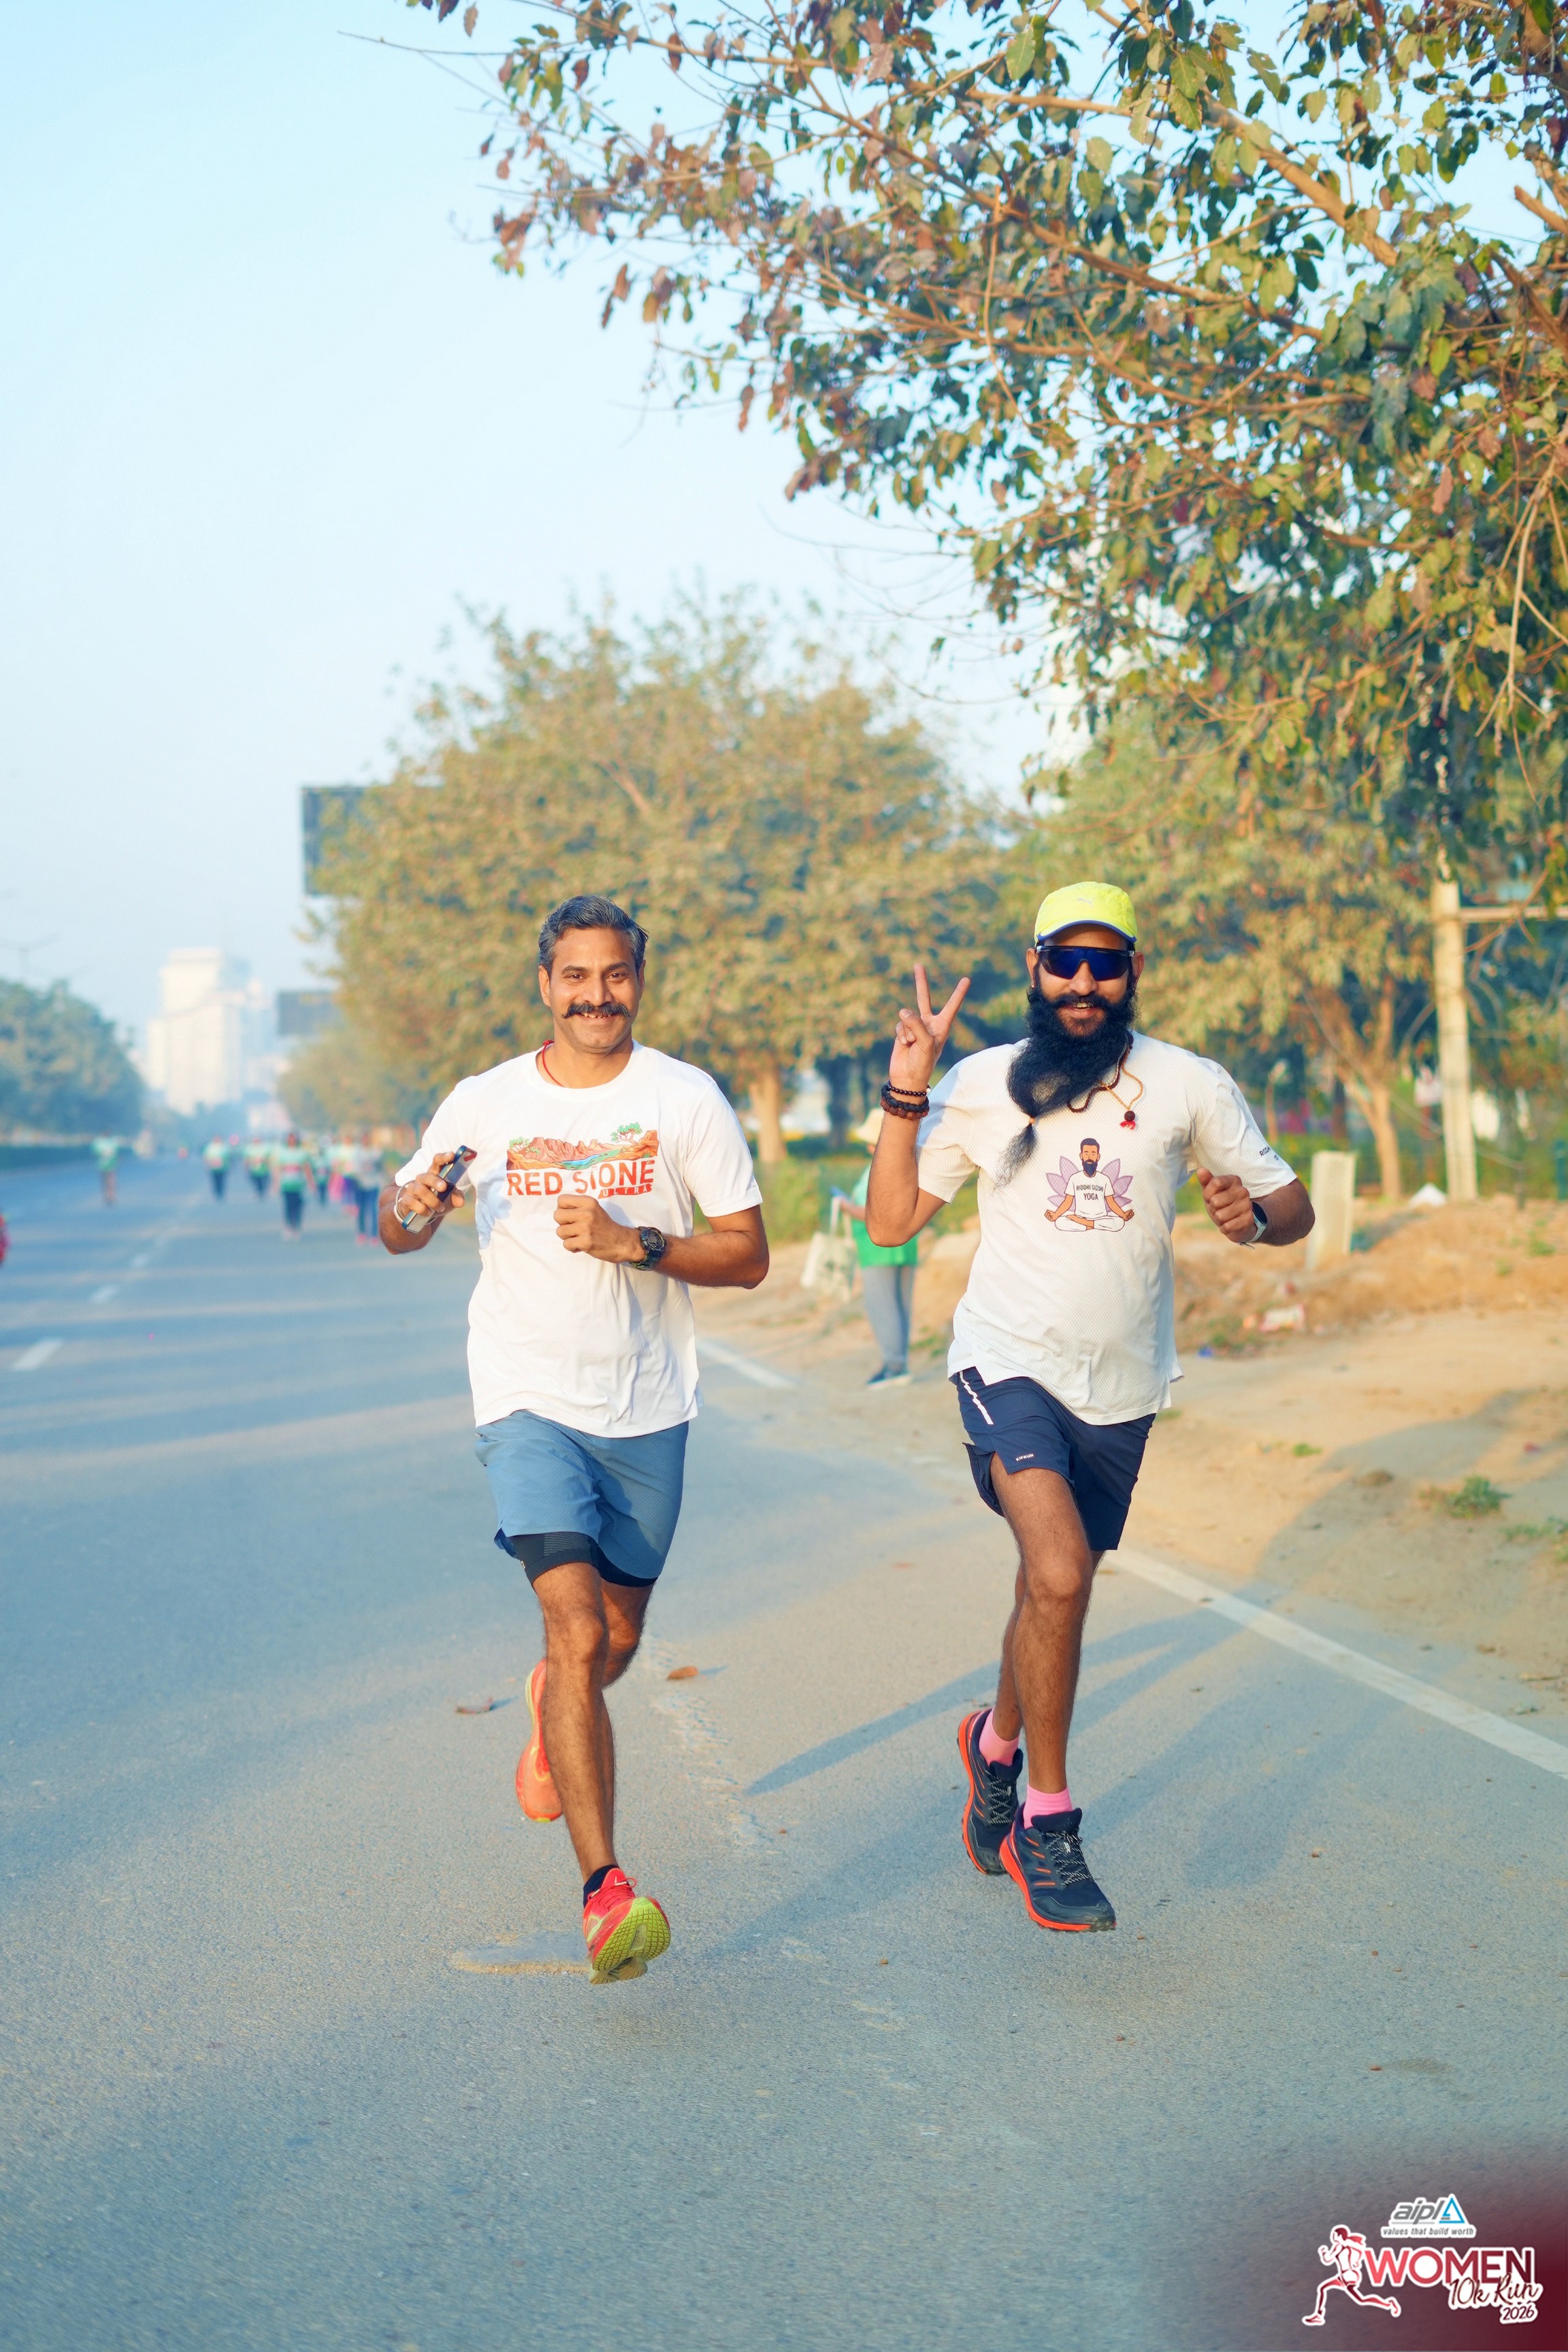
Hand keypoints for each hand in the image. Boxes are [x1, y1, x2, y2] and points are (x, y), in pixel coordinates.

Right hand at [395, 1154, 464, 1226]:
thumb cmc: (436, 1201)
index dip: (444, 1158)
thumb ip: (455, 1198)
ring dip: (432, 1201)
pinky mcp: (406, 1199)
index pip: (437, 1162)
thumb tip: (461, 1201)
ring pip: (421, 1190)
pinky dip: (422, 1209)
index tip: (452, 1155)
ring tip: (440, 1208)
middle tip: (444, 1188)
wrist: (420, 1213)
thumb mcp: (449, 1200)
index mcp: (434, 1174)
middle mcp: (422, 1179)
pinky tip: (428, 1213)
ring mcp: (413, 1188)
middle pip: (428, 1176)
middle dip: (436, 1181)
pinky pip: (412, 1202)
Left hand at [554, 1195, 641, 1261]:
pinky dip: (572, 1247)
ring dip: (567, 1237)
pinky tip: (581, 1245)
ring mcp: (586, 1228)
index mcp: (588, 1202)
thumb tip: (558, 1210)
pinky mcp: (586, 1242)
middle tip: (573, 1228)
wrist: (622, 1242)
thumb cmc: (605, 1226)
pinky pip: (566, 1244)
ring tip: (578, 1237)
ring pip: (560, 1231)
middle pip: (557, 1216)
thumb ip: (578, 1207)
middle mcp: (587, 1213)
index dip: (563, 1209)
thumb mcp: (594, 1209)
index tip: (571, 1216)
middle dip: (562, 1224)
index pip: (561, 1200)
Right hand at [890, 962, 969, 1095]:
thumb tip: (903, 1010)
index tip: (966, 979)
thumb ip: (916, 1024)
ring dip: (908, 1031)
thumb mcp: (925, 1043)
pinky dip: (900, 1035)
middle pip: (924, 998)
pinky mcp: (902, 1032)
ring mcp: (914, 1027)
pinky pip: (899, 1025)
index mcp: (941, 1027)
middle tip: (918, 965)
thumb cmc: (922, 1063)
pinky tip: (904, 1045)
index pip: (951, 1006)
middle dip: (921, 982)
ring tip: (912, 1044)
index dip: (958, 993)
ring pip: (907, 1017)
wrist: (907, 1078)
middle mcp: (928, 1024)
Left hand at [1197, 1168, 1257, 1244]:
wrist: (1238, 1222)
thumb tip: (1201, 1170)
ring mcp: (1247, 1206)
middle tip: (1219, 1209)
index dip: (1207, 1194)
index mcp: (1234, 1180)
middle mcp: (1243, 1191)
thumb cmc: (1221, 1203)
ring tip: (1225, 1216)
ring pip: (1220, 1215)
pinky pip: (1226, 1227)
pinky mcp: (1248, 1220)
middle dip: (1213, 1208)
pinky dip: (1224, 1228)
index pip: (1215, 1183)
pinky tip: (1230, 1224)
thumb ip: (1206, 1181)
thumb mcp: (1211, 1192)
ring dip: (1219, 1219)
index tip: (1211, 1197)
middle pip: (1215, 1201)